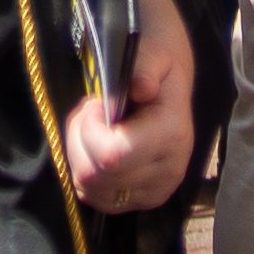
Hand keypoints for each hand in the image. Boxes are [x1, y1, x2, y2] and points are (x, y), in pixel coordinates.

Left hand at [64, 0, 195, 213]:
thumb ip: (144, 66)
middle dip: (81, 140)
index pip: (112, 156)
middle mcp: (168, 170)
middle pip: (95, 176)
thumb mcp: (152, 53)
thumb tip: (141, 87)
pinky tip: (98, 148)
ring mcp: (156, 191)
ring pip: (91, 191)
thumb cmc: (156, 65)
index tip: (94, 103)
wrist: (172, 85)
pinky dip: (88, 173)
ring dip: (81, 157)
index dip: (90, 129)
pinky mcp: (143, 200)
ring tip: (95, 129)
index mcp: (172, 134)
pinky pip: (97, 200)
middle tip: (91, 113)